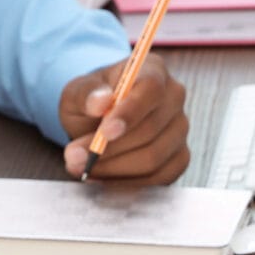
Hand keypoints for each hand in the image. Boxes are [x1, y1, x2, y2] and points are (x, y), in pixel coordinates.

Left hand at [58, 53, 188, 183]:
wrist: (98, 119)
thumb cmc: (91, 101)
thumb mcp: (77, 92)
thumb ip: (86, 94)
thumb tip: (99, 102)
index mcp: (153, 70)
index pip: (151, 89)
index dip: (130, 113)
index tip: (105, 133)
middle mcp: (174, 98)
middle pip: (151, 129)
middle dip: (110, 149)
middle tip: (75, 157)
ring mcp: (180, 129)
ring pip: (153, 158)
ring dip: (113, 169)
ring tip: (82, 167)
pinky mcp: (179, 158)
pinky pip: (158, 179)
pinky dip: (126, 183)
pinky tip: (102, 178)